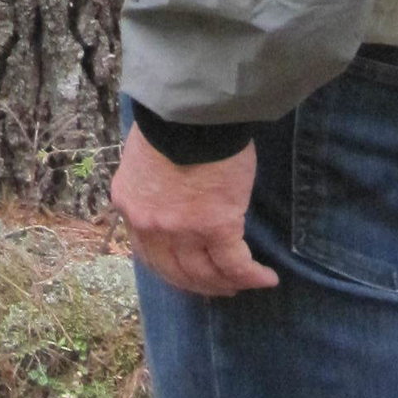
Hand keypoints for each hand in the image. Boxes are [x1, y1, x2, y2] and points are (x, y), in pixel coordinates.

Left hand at [109, 125, 276, 296]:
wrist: (190, 111)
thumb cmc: (170, 121)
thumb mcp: (145, 155)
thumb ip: (152, 183)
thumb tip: (169, 193)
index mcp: (130, 204)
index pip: (147, 253)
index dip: (171, 269)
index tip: (188, 273)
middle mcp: (150, 226)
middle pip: (175, 271)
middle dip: (199, 284)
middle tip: (220, 286)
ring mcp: (182, 230)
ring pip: (204, 274)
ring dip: (226, 283)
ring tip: (243, 284)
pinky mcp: (216, 227)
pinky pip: (235, 263)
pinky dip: (252, 276)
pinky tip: (267, 278)